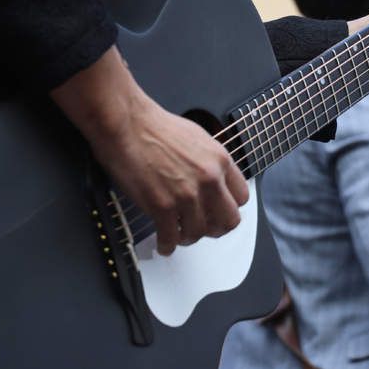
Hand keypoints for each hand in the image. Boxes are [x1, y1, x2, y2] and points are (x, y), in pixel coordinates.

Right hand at [51, 48, 248, 255]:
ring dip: (188, 237)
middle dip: (215, 228)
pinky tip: (163, 244)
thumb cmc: (154, 126)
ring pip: (199, 232)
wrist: (127, 123)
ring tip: (178, 234)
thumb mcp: (197, 138)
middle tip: (202, 228)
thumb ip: (210, 162)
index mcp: (220, 161)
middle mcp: (209, 179)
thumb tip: (214, 180)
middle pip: (228, 220)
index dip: (228, 207)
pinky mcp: (162, 206)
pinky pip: (171, 238)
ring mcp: (187, 195)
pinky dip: (167, 245)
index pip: (241, 197)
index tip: (218, 211)